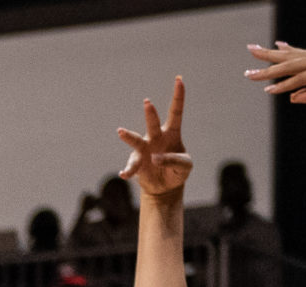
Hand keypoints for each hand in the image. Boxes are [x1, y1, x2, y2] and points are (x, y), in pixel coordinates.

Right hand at [116, 77, 193, 199]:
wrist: (164, 187)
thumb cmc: (176, 171)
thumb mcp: (184, 166)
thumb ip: (174, 160)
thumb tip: (155, 158)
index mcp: (172, 133)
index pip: (175, 112)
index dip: (178, 96)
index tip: (179, 79)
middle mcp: (156, 137)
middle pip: (153, 123)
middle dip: (150, 113)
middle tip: (148, 103)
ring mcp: (144, 149)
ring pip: (136, 141)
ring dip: (129, 136)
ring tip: (121, 132)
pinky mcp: (137, 163)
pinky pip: (131, 166)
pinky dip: (128, 170)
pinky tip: (124, 174)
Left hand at [244, 41, 305, 105]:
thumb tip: (292, 98)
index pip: (302, 53)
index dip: (286, 50)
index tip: (273, 46)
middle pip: (291, 55)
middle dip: (268, 54)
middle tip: (250, 49)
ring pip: (291, 66)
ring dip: (269, 71)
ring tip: (250, 74)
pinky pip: (301, 79)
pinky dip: (285, 84)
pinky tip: (270, 89)